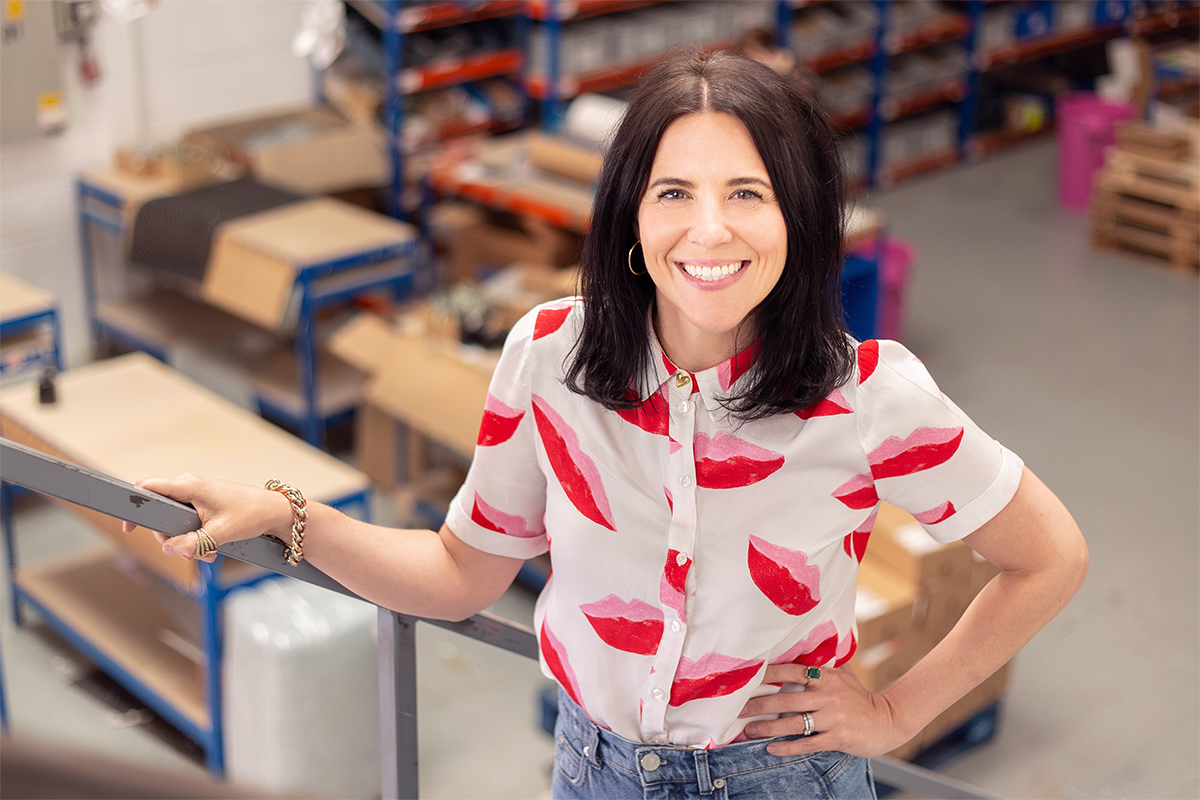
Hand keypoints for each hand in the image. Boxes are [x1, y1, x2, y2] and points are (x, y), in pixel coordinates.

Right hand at [120, 474, 287, 563]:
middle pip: (160, 511)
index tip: (129, 527)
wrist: (275, 511)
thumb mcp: (220, 534)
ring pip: (175, 519)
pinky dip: (195, 536)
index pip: (147, 488)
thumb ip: (192, 543)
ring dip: (184, 540)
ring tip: (206, 554)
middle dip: (168, 536)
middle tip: (185, 553)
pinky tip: (210, 550)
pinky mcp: (205, 502)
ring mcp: (198, 493)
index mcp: (189, 485)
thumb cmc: (251, 514)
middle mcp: (190, 485)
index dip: (133, 507)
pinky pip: (188, 520)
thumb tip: (170, 549)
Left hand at [739, 664, 909, 757]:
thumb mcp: (845, 675)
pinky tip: (771, 748)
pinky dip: (788, 746)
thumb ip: (825, 663)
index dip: (769, 672)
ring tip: (749, 730)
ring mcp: (833, 717)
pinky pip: (807, 743)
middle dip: (760, 703)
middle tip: (738, 708)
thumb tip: (808, 645)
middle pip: (787, 698)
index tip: (748, 675)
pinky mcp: (838, 737)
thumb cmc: (861, 697)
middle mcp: (828, 695)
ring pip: (793, 723)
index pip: (793, 670)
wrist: (887, 721)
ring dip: (768, 727)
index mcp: (827, 677)